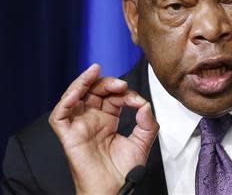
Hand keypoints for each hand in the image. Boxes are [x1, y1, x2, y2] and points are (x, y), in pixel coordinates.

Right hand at [49, 64, 158, 194]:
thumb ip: (148, 122)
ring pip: (73, 96)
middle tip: (120, 84)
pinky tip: (78, 92)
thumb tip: (145, 104)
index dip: (123, 92)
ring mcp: (79, 126)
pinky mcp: (68, 136)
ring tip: (94, 72)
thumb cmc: (124, 170)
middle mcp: (92, 119)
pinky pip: (59, 115)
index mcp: (107, 119)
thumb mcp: (143, 141)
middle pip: (92, 91)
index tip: (135, 99)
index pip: (111, 96)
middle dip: (105, 82)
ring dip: (83, 82)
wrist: (114, 190)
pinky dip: (66, 101)